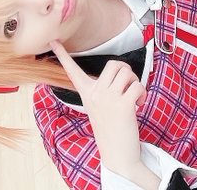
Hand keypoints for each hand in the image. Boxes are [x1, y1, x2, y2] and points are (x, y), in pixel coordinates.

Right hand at [51, 42, 157, 187]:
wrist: (118, 155)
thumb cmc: (111, 128)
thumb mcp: (98, 106)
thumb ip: (102, 88)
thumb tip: (119, 72)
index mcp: (87, 93)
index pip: (72, 71)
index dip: (62, 55)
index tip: (53, 40)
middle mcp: (95, 94)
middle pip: (115, 64)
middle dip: (126, 72)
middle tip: (127, 86)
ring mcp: (108, 98)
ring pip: (127, 72)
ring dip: (135, 83)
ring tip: (132, 97)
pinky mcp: (123, 105)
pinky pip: (138, 86)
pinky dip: (142, 94)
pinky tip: (138, 105)